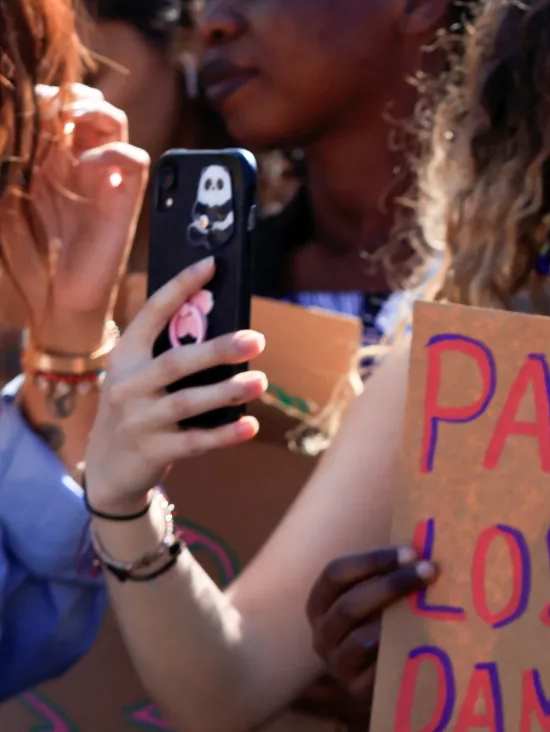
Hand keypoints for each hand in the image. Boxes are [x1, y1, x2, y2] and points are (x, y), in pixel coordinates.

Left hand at [18, 86, 146, 353]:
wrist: (54, 300)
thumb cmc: (23, 257)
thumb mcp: (4, 203)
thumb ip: (7, 167)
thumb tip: (3, 132)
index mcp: (44, 159)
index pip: (52, 109)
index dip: (42, 96)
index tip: (23, 99)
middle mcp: (75, 162)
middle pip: (85, 106)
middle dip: (69, 96)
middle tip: (49, 103)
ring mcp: (102, 177)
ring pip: (113, 122)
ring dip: (96, 110)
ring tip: (73, 116)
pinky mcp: (125, 197)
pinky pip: (134, 159)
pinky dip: (114, 152)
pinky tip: (89, 165)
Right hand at [82, 257, 266, 512]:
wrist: (108, 468)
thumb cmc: (139, 409)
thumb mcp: (141, 378)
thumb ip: (172, 354)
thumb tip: (227, 326)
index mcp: (125, 357)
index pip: (151, 314)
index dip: (180, 288)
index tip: (211, 264)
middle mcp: (126, 385)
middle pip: (175, 362)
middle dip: (217, 349)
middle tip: (256, 340)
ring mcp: (138, 420)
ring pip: (186, 402)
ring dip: (226, 391)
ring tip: (260, 381)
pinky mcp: (153, 450)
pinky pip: (195, 441)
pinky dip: (224, 434)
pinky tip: (250, 426)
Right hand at [305, 546, 433, 731]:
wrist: (388, 677)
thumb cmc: (386, 625)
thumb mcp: (380, 599)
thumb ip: (393, 574)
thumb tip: (427, 544)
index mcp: (322, 604)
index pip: (336, 574)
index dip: (372, 560)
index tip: (411, 552)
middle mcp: (323, 633)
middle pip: (349, 605)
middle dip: (392, 585)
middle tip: (430, 571)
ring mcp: (337, 663)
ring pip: (360, 638)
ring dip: (396, 619)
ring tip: (428, 604)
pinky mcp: (357, 689)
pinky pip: (376, 670)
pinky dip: (397, 652)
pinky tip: (422, 639)